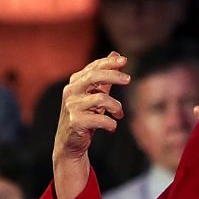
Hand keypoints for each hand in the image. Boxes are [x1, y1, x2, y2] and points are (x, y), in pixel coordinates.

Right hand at [53, 52, 130, 198]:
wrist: (70, 143)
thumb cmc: (85, 116)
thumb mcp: (94, 95)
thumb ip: (105, 77)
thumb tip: (116, 55)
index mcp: (74, 83)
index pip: (93, 68)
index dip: (108, 62)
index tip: (124, 60)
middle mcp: (70, 92)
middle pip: (93, 77)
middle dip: (113, 76)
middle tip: (129, 80)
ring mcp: (71, 107)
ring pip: (100, 99)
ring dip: (116, 107)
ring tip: (120, 114)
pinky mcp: (75, 122)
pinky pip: (100, 119)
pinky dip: (111, 123)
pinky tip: (112, 127)